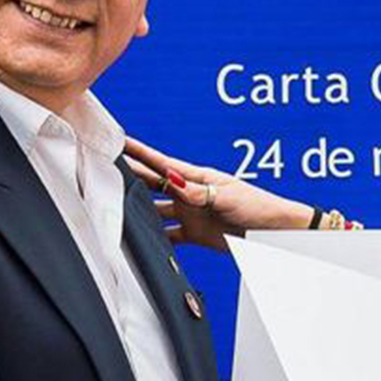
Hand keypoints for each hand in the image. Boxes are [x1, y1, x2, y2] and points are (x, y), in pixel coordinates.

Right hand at [122, 137, 312, 249]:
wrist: (275, 233)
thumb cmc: (258, 206)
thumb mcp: (228, 197)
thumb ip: (198, 193)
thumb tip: (174, 184)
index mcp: (198, 178)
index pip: (162, 163)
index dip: (140, 153)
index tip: (119, 141)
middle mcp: (190, 194)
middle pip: (152, 183)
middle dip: (129, 176)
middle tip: (104, 169)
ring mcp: (190, 214)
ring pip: (155, 210)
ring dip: (136, 208)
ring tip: (112, 204)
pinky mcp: (195, 234)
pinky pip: (168, 236)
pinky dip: (154, 238)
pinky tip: (139, 239)